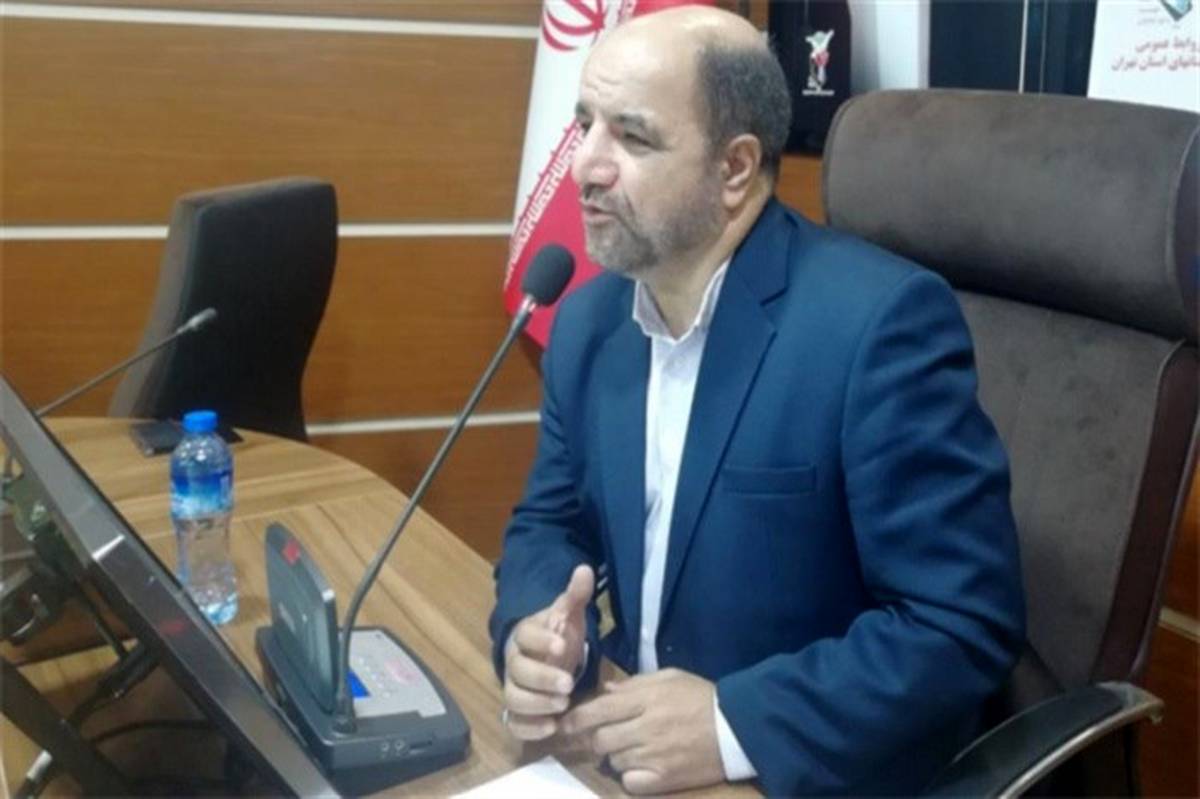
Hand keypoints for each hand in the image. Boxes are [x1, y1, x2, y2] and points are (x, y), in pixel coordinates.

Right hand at [501, 565, 593, 740]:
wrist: (546, 655)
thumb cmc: (557, 634)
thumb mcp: (569, 613)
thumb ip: (575, 595)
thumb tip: (584, 569)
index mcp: (526, 634)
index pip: (526, 635)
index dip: (541, 641)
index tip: (561, 646)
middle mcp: (515, 662)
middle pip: (518, 671)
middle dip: (541, 678)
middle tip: (568, 684)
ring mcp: (514, 687)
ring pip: (513, 699)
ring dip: (536, 704)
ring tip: (563, 705)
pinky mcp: (518, 711)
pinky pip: (514, 723)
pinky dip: (528, 728)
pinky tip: (550, 728)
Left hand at [561, 668, 724, 793]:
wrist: (737, 728)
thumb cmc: (701, 696)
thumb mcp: (669, 678)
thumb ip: (634, 684)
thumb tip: (605, 692)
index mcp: (645, 699)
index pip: (599, 710)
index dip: (576, 719)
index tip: (564, 724)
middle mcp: (645, 727)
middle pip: (601, 739)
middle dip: (596, 738)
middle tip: (603, 736)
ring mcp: (653, 756)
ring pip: (613, 760)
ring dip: (615, 755)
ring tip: (631, 748)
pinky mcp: (663, 779)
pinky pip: (630, 782)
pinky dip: (630, 776)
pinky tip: (640, 767)